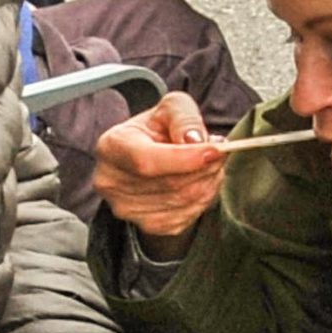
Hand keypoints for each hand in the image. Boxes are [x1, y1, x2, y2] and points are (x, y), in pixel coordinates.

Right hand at [91, 91, 227, 243]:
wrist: (148, 155)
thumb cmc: (158, 128)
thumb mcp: (172, 107)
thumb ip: (184, 117)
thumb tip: (196, 141)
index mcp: (112, 146)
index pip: (146, 161)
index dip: (185, 159)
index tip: (215, 150)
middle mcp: (111, 182)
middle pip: (170, 184)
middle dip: (205, 167)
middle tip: (220, 151)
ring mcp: (126, 208)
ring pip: (183, 202)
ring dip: (208, 181)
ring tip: (211, 163)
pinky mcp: (147, 225)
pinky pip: (186, 217)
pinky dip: (204, 198)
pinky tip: (202, 180)